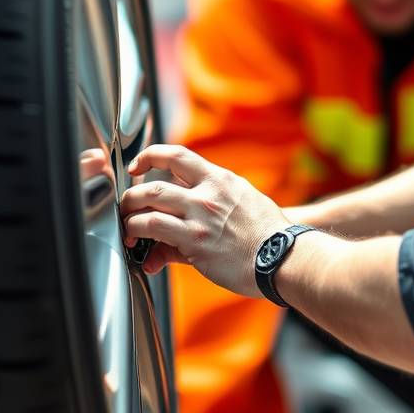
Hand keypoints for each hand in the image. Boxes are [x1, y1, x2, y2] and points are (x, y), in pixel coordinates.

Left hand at [119, 144, 288, 294]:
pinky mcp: (196, 241)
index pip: (177, 155)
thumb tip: (189, 224)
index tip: (137, 167)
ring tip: (129, 230)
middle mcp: (208, 193)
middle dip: (132, 196)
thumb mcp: (240, 209)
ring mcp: (201, 216)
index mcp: (220, 180)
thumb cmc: (268, 237)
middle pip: (154, 183)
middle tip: (128, 209)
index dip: (150, 156)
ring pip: (149, 202)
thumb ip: (207, 213)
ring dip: (130, 216)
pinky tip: (140, 249)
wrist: (285, 257)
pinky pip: (154, 230)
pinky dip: (139, 235)